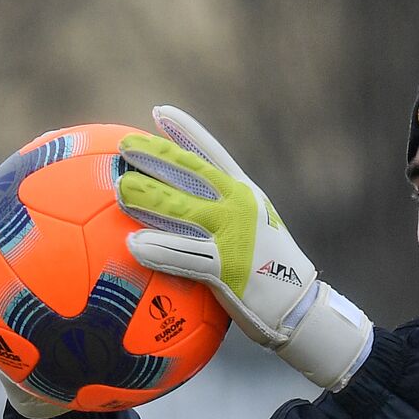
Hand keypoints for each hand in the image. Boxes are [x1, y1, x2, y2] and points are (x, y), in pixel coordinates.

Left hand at [117, 105, 372, 390]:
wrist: (297, 306)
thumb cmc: (270, 271)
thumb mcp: (255, 230)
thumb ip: (225, 213)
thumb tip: (188, 207)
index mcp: (245, 194)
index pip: (213, 154)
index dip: (186, 131)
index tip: (160, 113)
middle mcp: (239, 207)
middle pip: (191, 174)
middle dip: (157, 156)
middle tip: (126, 148)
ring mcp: (233, 235)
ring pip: (182, 210)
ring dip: (149, 198)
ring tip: (121, 189)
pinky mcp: (226, 267)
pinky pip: (183, 256)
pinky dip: (157, 249)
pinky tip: (133, 245)